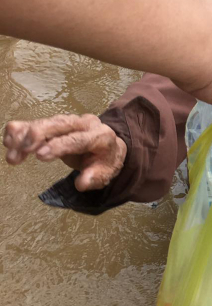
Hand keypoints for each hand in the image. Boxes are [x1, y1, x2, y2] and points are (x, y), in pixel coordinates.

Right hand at [3, 114, 126, 190]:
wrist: (107, 146)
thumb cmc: (104, 161)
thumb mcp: (105, 173)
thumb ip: (94, 178)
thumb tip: (81, 184)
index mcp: (99, 135)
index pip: (77, 139)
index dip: (58, 146)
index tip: (39, 155)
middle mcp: (83, 123)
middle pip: (58, 124)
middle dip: (36, 136)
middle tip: (21, 152)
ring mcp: (67, 121)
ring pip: (44, 122)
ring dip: (24, 137)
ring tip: (12, 155)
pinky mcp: (54, 123)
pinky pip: (34, 122)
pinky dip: (20, 130)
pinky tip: (8, 141)